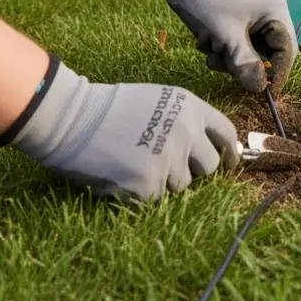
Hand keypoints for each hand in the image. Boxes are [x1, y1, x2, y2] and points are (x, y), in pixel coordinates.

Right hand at [0, 57, 239, 201]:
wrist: (71, 118)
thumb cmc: (110, 108)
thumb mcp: (158, 101)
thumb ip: (185, 121)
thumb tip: (206, 148)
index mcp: (191, 108)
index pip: (226, 133)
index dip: (229, 152)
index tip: (229, 165)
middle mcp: (187, 132)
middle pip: (210, 166)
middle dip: (194, 170)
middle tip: (169, 168)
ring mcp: (169, 159)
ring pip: (181, 185)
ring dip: (163, 181)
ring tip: (134, 163)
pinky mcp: (149, 184)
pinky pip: (155, 198)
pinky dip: (140, 192)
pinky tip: (121, 174)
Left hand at [136, 0, 296, 94]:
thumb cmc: (208, 1)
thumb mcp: (226, 37)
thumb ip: (245, 65)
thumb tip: (259, 89)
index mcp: (276, 12)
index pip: (287, 51)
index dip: (277, 73)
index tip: (263, 92)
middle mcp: (270, 13)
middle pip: (268, 52)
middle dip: (244, 63)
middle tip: (224, 66)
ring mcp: (254, 15)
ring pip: (250, 50)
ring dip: (229, 57)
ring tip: (210, 51)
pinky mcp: (238, 18)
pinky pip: (237, 42)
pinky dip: (222, 48)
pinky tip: (206, 41)